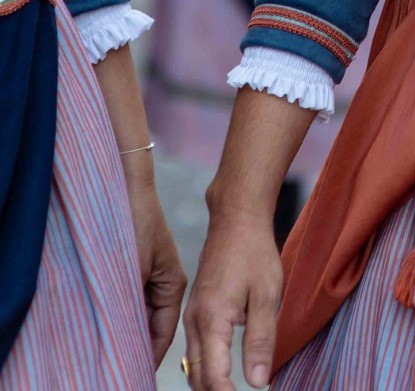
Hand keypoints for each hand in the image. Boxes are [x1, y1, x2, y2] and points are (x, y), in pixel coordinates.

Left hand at [125, 174, 186, 366]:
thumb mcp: (130, 271)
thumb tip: (126, 347)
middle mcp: (162, 283)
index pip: (162, 337)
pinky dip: (116, 313)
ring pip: (136, 316)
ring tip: (107, 351)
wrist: (124, 182)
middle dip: (134, 349)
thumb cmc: (133, 222)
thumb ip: (130, 309)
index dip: (147, 361)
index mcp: (172, 285)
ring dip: (123, 330)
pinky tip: (102, 323)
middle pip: (149, 329)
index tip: (132, 378)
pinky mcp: (131, 269)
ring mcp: (146, 276)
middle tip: (116, 368)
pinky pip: (126, 301)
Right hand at [184, 206, 281, 390]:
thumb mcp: (267, 295)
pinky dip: (205, 369)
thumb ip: (261, 340)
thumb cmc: (254, 253)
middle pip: (197, 378)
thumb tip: (257, 383)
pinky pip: (193, 351)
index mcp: (211, 320)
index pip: (214, 377)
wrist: (236, 219)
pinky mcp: (194, 312)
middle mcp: (194, 322)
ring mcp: (191, 317)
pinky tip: (221, 375)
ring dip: (209, 385)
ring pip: (192, 367)